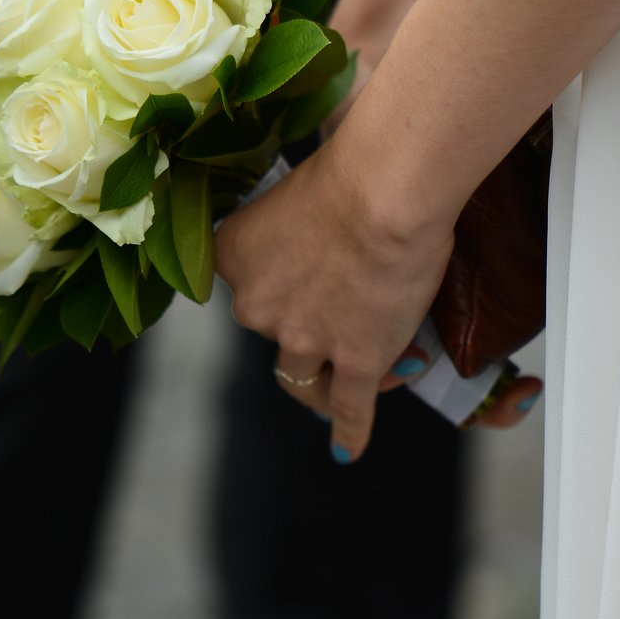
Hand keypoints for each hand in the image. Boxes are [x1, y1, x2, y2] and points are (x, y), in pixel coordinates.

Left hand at [215, 128, 455, 462]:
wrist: (386, 190)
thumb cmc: (349, 168)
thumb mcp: (294, 187)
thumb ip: (292, 219)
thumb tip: (318, 229)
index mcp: (233, 256)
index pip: (247, 283)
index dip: (281, 284)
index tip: (308, 275)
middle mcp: (256, 306)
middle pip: (277, 332)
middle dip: (311, 329)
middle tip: (353, 310)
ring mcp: (304, 340)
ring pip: (306, 379)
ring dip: (329, 380)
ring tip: (360, 375)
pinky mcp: (354, 363)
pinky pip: (349, 409)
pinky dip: (349, 432)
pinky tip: (348, 449)